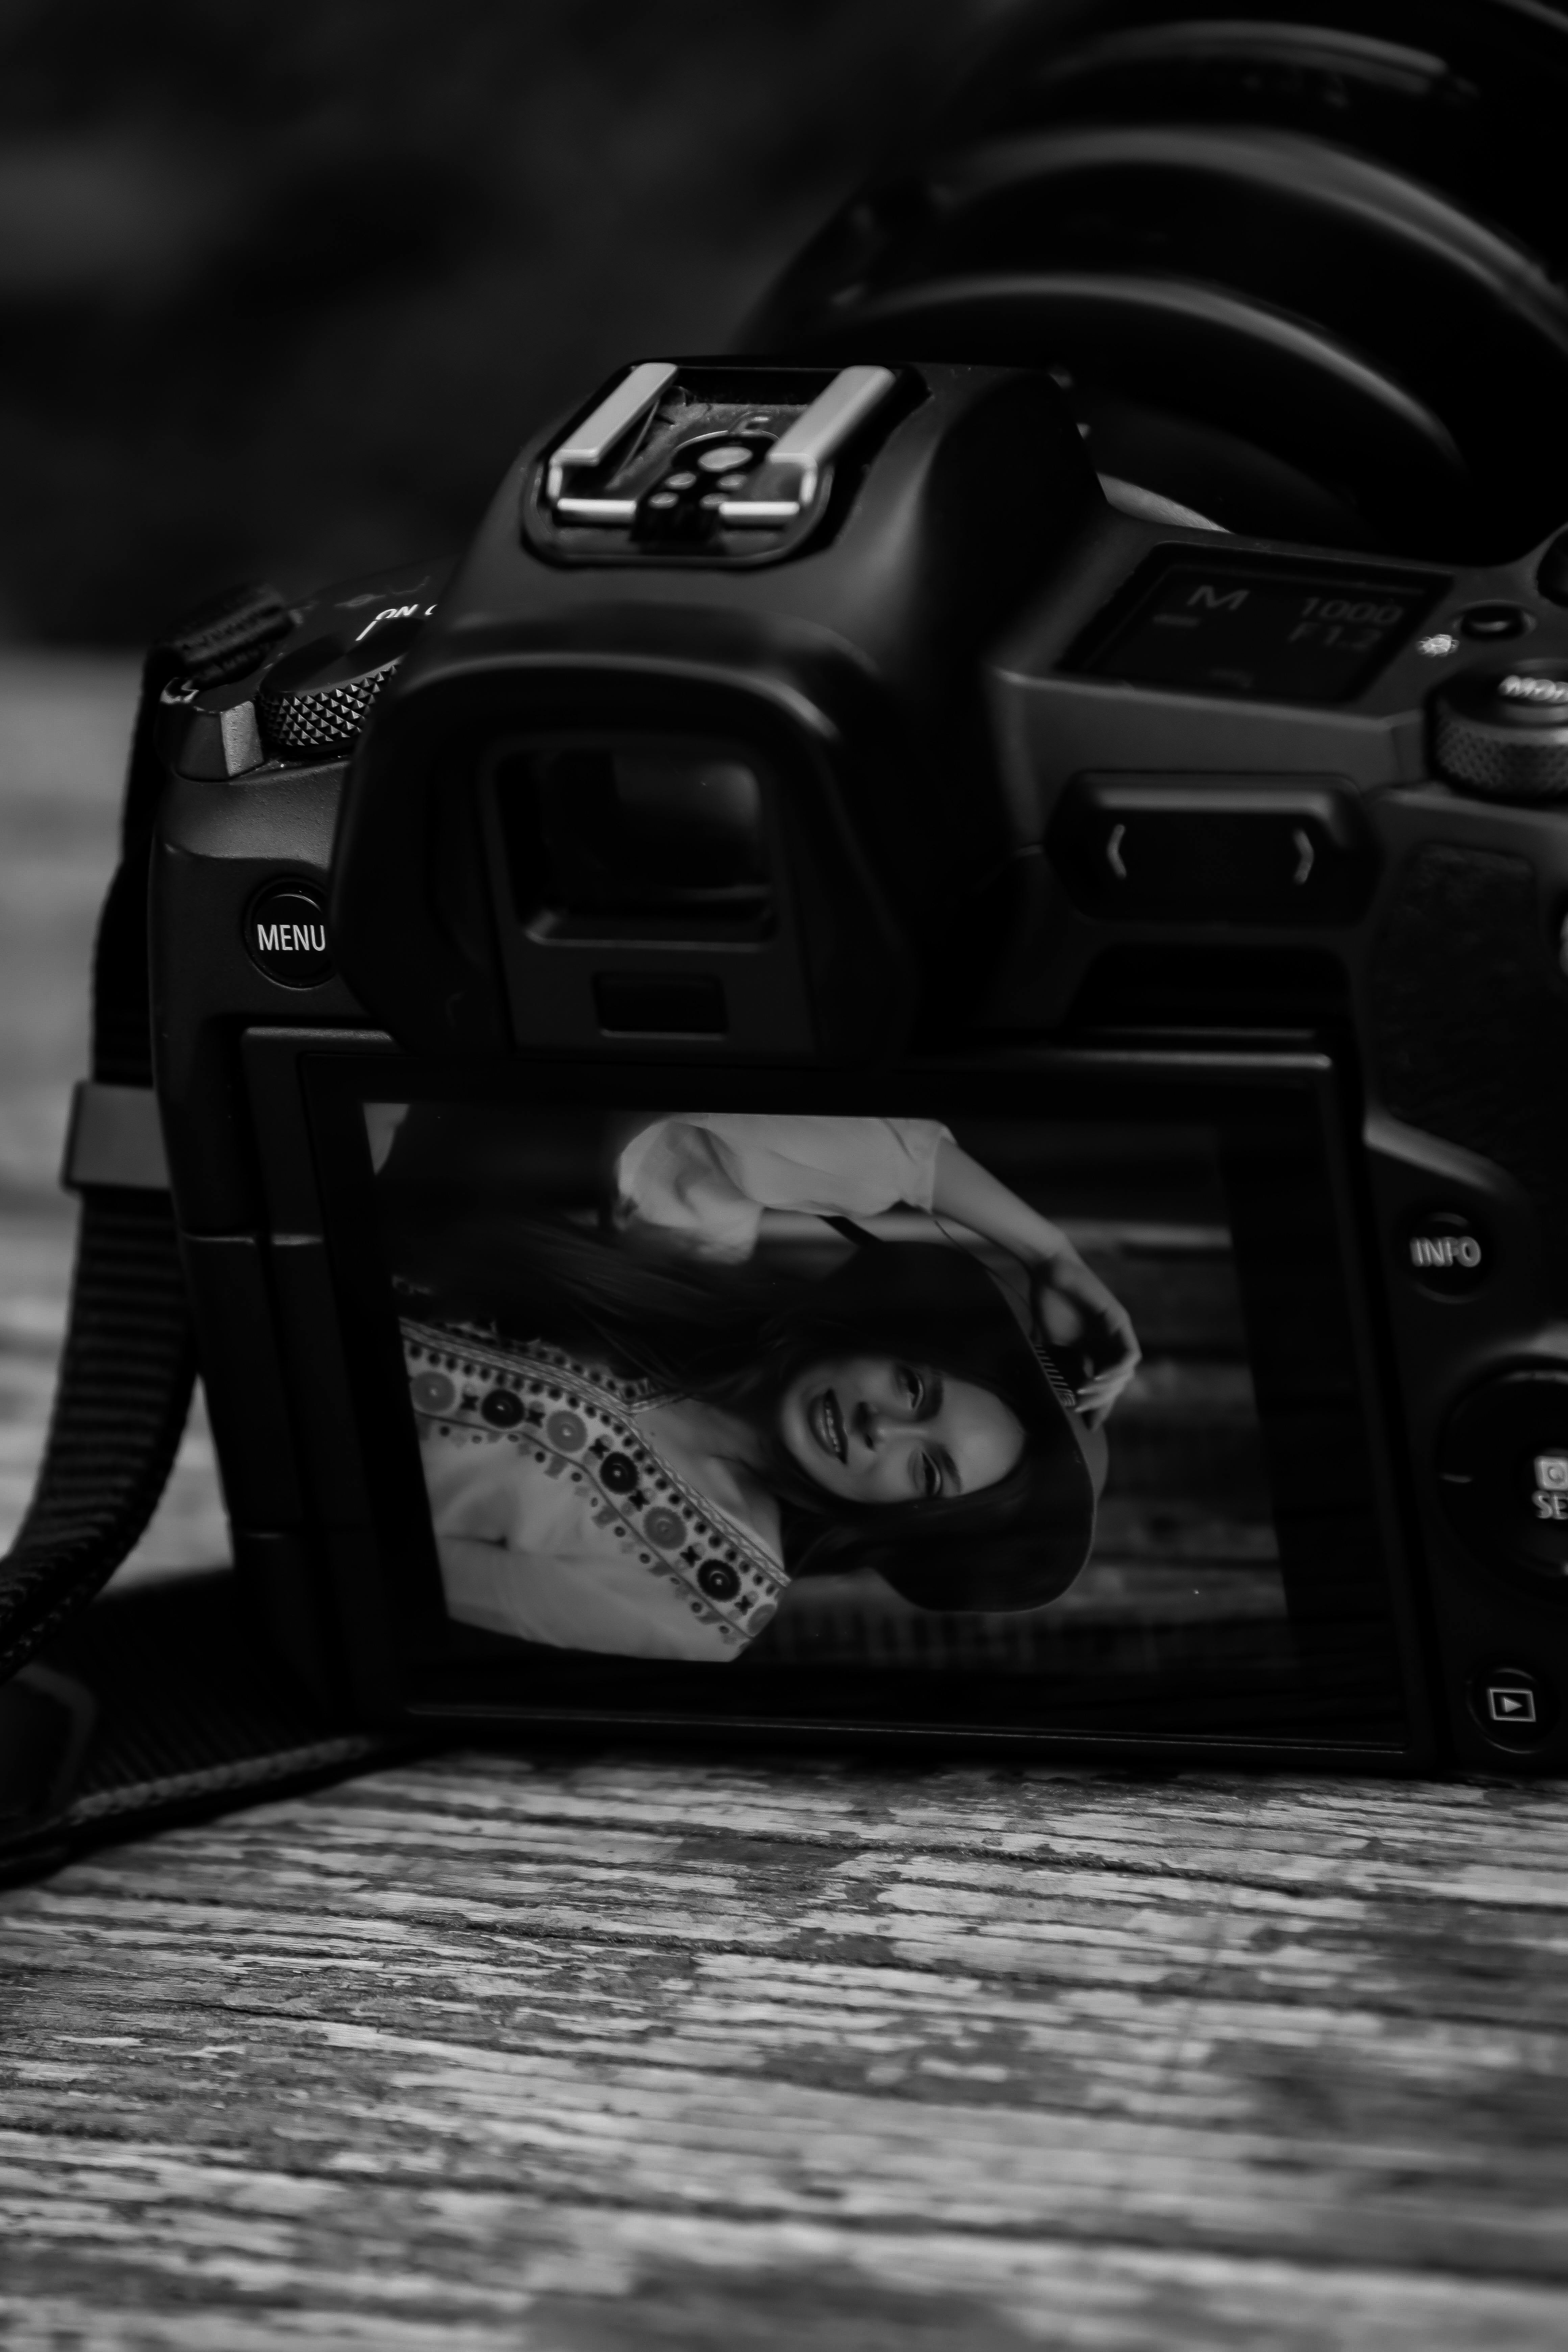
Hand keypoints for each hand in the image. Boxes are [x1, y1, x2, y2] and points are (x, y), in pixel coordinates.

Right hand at [1028, 1250, 1140, 1429]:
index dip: (1099, 1408)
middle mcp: (1110, 1345)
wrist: (1048, 1271)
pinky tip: (1097, 1376)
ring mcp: (1117, 1334)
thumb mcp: (1050, 1344)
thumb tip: (1051, 1397)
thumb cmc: (1047, 1302)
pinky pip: (1130, 1354)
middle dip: (1100, 1401)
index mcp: (1095, 1351)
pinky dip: (1117, 1370)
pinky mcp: (1120, 1322)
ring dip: (1109, 1388)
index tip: (1086, 1425)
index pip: (1105, 1388)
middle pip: (1116, 1385)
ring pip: (1126, 1373)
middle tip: (1079, 1405)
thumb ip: (1056, 1368)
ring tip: (1086, 1391)